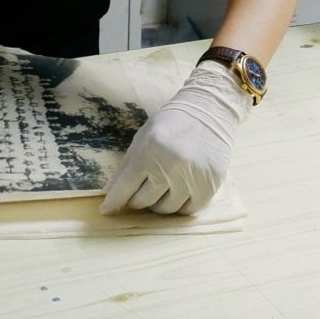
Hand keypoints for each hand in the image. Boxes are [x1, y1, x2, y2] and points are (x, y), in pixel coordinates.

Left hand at [99, 62, 250, 215]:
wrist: (211, 109)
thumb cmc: (172, 122)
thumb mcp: (143, 137)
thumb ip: (126, 167)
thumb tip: (109, 196)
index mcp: (149, 150)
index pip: (125, 188)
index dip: (114, 201)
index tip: (108, 209)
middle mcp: (171, 165)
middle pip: (144, 201)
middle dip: (139, 198)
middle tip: (144, 188)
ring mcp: (193, 176)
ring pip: (166, 209)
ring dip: (160, 202)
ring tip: (164, 188)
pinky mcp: (211, 183)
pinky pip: (189, 210)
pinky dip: (181, 205)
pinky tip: (181, 192)